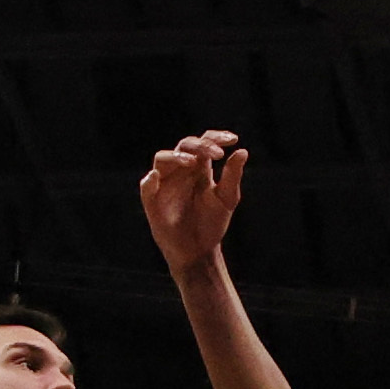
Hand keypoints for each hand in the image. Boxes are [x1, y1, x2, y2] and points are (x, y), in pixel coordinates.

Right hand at [142, 131, 251, 273]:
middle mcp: (180, 170)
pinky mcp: (153, 200)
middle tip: (217, 154)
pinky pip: (147, 186)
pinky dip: (150, 180)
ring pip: (163, 158)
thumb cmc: (212, 223)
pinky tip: (156, 177)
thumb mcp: (227, 198)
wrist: (199, 250)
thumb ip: (232, 175)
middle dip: (201, 146)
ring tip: (193, 162)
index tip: (232, 139)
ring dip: (177, 157)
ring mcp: (165, 183)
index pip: (205, 143)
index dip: (216, 137)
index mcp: (199, 168)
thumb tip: (242, 151)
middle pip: (185, 145)